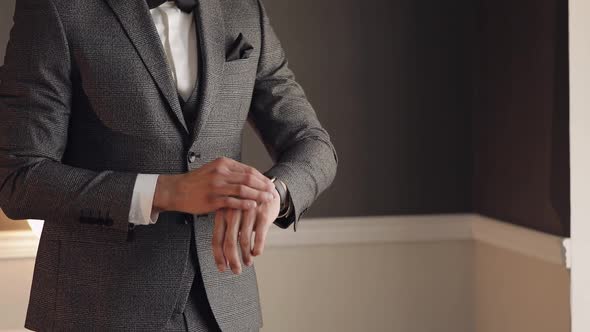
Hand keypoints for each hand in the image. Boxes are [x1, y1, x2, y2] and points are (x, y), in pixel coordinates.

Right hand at [152, 157, 275, 214]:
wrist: (176, 190)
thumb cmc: (196, 182)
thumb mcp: (214, 170)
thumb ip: (231, 172)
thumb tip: (250, 177)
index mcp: (223, 163)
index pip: (248, 170)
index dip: (262, 178)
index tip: (270, 184)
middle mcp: (220, 172)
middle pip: (249, 178)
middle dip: (264, 186)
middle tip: (273, 192)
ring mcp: (216, 186)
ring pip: (243, 190)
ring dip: (258, 195)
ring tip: (268, 200)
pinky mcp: (212, 200)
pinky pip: (233, 202)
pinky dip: (245, 204)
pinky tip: (254, 207)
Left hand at [212, 186, 280, 273]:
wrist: (266, 187)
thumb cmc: (247, 203)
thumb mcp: (232, 212)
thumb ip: (227, 229)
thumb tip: (224, 255)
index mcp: (222, 213)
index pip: (216, 239)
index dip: (218, 256)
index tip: (222, 268)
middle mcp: (233, 213)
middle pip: (229, 242)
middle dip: (232, 260)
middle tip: (236, 271)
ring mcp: (248, 213)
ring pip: (244, 241)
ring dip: (245, 256)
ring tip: (248, 263)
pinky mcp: (263, 214)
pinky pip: (259, 236)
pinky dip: (257, 248)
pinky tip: (257, 252)